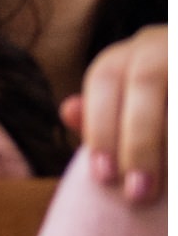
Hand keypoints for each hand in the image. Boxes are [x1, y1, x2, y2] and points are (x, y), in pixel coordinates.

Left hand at [60, 25, 165, 204]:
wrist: (176, 90)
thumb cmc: (158, 108)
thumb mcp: (132, 106)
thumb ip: (102, 114)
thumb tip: (69, 112)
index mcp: (137, 51)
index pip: (106, 77)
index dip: (99, 127)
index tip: (103, 176)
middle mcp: (165, 42)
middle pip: (144, 80)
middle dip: (138, 139)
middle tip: (138, 193)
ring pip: (171, 97)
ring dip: (168, 142)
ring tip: (166, 190)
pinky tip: (176, 174)